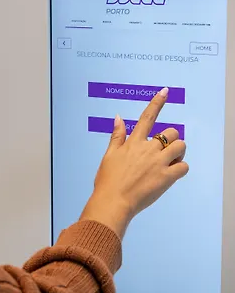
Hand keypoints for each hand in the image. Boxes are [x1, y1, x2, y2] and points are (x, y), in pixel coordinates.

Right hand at [81, 88, 188, 237]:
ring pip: (180, 147)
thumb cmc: (108, 180)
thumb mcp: (109, 155)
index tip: (164, 91)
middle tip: (165, 151)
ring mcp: (158, 163)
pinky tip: (171, 174)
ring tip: (171, 161)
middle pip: (171, 133)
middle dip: (171, 139)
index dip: (156, 103)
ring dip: (178, 152)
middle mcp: (148, 149)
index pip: (147, 117)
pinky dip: (180, 168)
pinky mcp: (166, 178)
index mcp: (133, 142)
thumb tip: (118, 118)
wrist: (113, 201)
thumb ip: (117, 136)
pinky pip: (184, 167)